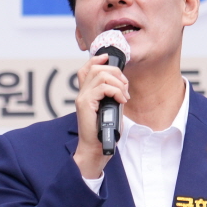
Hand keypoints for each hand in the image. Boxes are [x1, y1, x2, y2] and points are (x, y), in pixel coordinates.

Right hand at [72, 52, 130, 180]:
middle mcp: (82, 93)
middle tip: (125, 88)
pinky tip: (121, 100)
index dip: (97, 59)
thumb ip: (112, 95)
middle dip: (116, 73)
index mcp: (86, 93)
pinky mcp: (85, 103)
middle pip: (96, 68)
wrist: (96, 148)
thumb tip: (122, 84)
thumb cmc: (103, 131)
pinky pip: (103, 88)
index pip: (86, 68)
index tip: (109, 58)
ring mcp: (82, 97)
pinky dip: (116, 91)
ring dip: (118, 83)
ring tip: (123, 95)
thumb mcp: (111, 109)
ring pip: (100, 75)